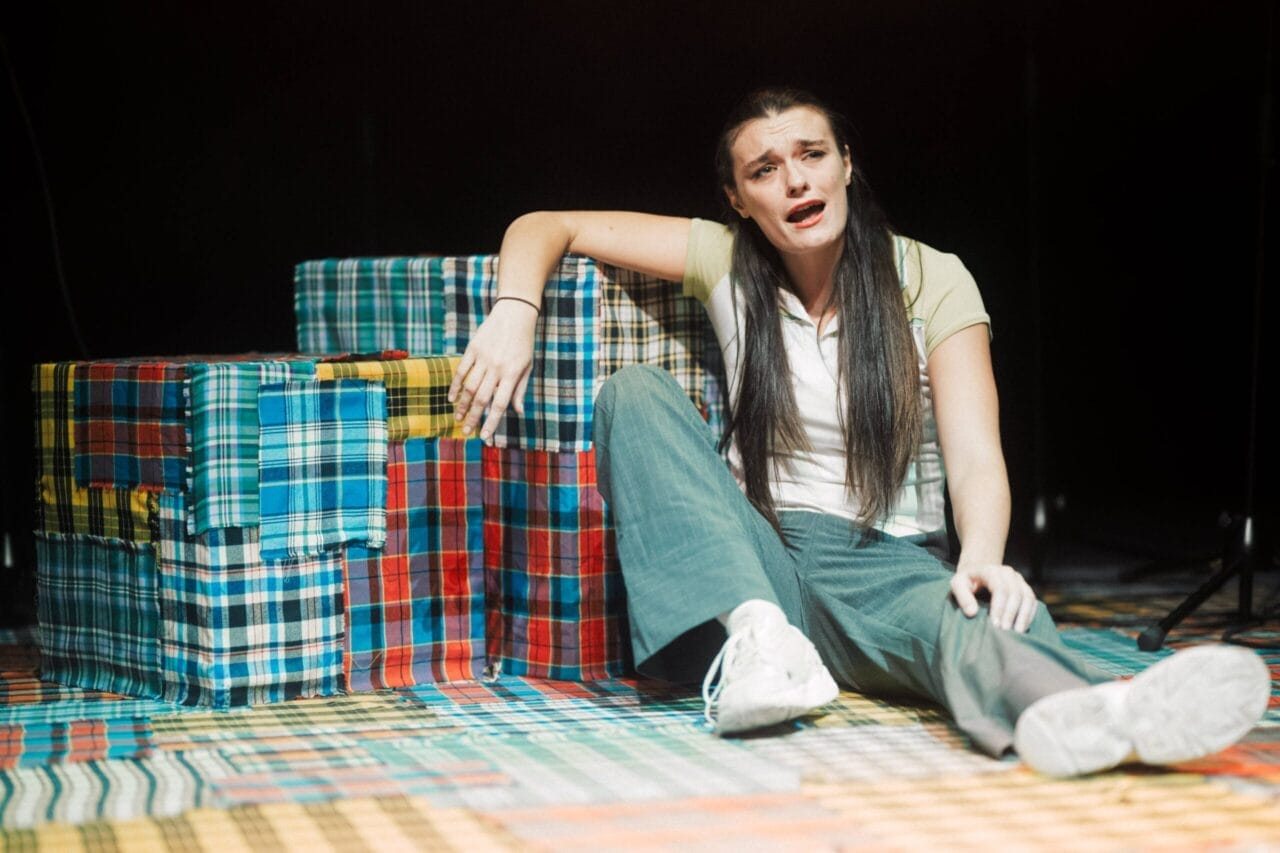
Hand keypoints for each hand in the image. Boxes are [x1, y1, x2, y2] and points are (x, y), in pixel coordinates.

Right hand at [447, 300, 536, 440]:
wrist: (515, 313)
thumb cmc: (524, 342)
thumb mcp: (528, 366)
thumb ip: (520, 389)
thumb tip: (517, 412)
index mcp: (512, 374)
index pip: (500, 404)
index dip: (492, 422)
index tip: (484, 436)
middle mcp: (497, 367)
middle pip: (482, 398)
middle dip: (473, 417)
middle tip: (466, 431)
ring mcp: (483, 357)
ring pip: (469, 387)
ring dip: (462, 404)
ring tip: (457, 416)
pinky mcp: (473, 348)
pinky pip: (461, 370)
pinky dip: (455, 385)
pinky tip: (451, 397)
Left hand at [949, 563, 1037, 632]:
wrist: (977, 571)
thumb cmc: (966, 580)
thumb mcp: (957, 584)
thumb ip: (962, 596)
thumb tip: (972, 612)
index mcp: (991, 570)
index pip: (1000, 588)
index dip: (999, 607)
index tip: (995, 625)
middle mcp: (1008, 572)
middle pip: (1015, 593)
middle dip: (1011, 614)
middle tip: (1005, 632)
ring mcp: (1018, 579)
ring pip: (1027, 597)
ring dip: (1023, 617)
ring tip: (1016, 634)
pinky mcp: (1024, 587)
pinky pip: (1032, 601)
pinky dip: (1029, 615)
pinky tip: (1022, 628)